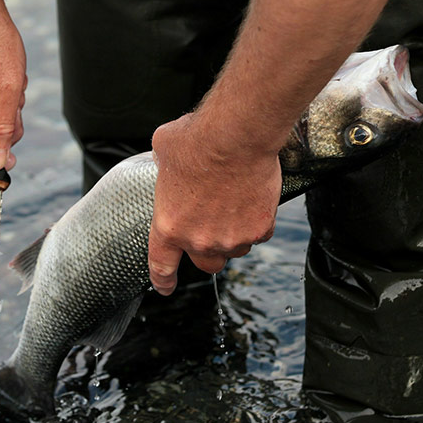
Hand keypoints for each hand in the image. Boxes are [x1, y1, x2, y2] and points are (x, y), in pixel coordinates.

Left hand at [148, 112, 280, 295]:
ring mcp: (232, 238)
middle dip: (209, 252)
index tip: (165, 287)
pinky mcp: (260, 229)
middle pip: (207, 265)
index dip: (163, 280)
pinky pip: (259, 234)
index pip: (162, 265)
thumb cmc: (197, 140)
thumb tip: (169, 161)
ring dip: (234, 234)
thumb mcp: (165, 151)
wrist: (236, 135)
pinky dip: (257, 220)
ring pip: (235, 249)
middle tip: (213, 227)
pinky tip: (253, 196)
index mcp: (169, 226)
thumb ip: (165, 168)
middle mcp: (199, 241)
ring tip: (235, 203)